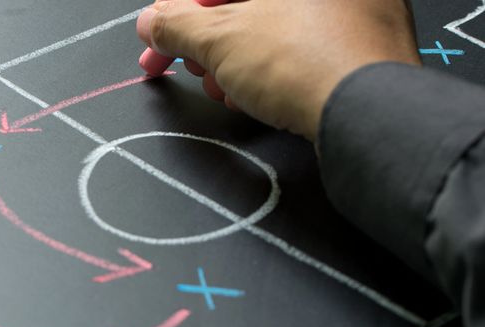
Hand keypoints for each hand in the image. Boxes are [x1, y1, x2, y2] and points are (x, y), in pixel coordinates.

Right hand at [136, 0, 420, 140]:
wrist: (370, 117)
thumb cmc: (308, 62)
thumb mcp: (220, 39)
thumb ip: (178, 26)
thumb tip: (154, 24)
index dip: (180, 14)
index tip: (160, 38)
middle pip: (247, 4)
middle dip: (210, 41)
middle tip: (192, 65)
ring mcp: (357, 8)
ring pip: (276, 27)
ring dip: (238, 61)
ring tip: (226, 89)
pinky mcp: (367, 42)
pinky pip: (305, 47)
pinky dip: (274, 69)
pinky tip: (258, 96)